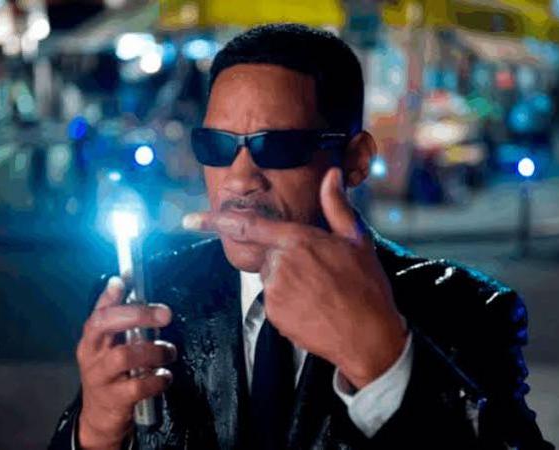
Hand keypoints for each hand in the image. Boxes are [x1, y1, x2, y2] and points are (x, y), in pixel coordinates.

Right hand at [76, 277, 175, 449]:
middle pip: (106, 325)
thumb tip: (138, 294)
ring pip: (124, 355)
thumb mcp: (111, 348)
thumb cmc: (111, 374)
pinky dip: (157, 379)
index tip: (121, 281)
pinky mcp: (114, 399)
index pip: (98, 312)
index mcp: (92, 339)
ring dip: (154, 351)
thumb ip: (124, 324)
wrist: (99, 417)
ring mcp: (100, 377)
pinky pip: (138, 385)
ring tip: (168, 352)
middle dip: (137, 314)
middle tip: (164, 314)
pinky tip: (164, 376)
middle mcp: (92, 354)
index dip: (109, 296)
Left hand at [184, 168, 406, 388]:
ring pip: (272, 278)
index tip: (189, 219)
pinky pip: (274, 302)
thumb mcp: (357, 240)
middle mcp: (280, 264)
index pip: (248, 226)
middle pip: (268, 254)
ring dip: (289, 281)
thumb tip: (332, 175)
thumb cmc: (366, 287)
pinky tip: (313, 307)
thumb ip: (337, 205)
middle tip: (319, 274)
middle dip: (287, 260)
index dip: (214, 221)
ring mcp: (274, 292)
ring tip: (320, 292)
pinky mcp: (273, 316)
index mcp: (298, 240)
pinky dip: (289, 303)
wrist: (369, 337)